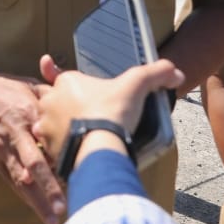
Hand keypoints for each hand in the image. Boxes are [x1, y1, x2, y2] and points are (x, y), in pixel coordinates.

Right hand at [0, 62, 64, 223]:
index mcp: (27, 112)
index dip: (60, 156)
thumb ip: (52, 101)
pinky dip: (23, 194)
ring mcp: (0, 147)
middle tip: (61, 204)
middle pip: (33, 163)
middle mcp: (14, 132)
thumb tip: (75, 111)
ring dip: (36, 199)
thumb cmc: (5, 89)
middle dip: (48, 186)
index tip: (78, 170)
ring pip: (20, 178)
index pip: (47, 139)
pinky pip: (10, 178)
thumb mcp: (30, 87)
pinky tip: (36, 206)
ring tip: (51, 216)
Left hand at [34, 56, 182, 164]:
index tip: (64, 79)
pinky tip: (72, 150)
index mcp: (66, 82)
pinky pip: (50, 145)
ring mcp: (46, 125)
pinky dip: (59, 147)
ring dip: (57, 127)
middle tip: (80, 114)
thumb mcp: (137, 86)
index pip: (57, 74)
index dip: (58, 75)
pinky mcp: (49, 148)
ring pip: (47, 123)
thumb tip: (176, 73)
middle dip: (61, 106)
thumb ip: (156, 74)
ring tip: (75, 133)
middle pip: (51, 100)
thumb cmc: (113, 111)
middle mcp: (50, 101)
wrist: (101, 147)